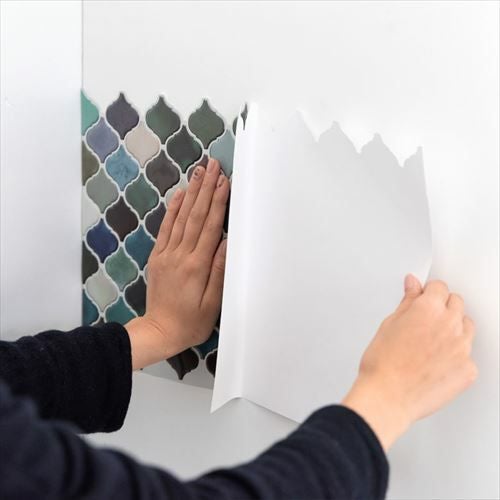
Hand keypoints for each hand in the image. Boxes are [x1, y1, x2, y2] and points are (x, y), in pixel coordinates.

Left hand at [126, 159, 229, 369]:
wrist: (158, 331)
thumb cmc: (191, 322)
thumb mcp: (212, 304)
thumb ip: (218, 271)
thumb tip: (226, 242)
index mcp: (196, 265)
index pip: (210, 226)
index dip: (218, 202)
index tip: (224, 181)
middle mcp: (180, 254)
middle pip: (196, 215)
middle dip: (206, 188)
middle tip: (213, 165)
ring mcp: (166, 254)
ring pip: (181, 217)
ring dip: (191, 193)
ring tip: (199, 172)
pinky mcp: (158, 257)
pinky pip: (165, 228)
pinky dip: (172, 210)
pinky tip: (179, 195)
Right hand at [342, 275, 476, 449]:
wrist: (387, 397)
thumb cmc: (383, 364)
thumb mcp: (389, 324)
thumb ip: (407, 302)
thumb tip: (413, 285)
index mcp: (428, 309)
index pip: (439, 287)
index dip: (428, 293)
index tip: (423, 299)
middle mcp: (450, 325)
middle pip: (456, 304)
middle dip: (442, 307)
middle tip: (424, 322)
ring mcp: (462, 348)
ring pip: (466, 328)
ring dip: (453, 329)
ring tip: (431, 344)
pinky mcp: (468, 370)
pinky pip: (468, 355)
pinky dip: (456, 357)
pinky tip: (437, 363)